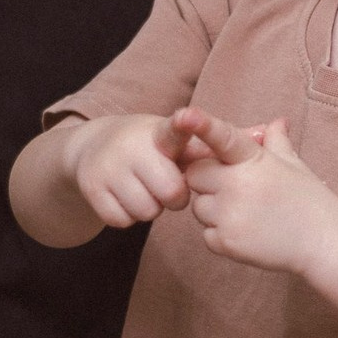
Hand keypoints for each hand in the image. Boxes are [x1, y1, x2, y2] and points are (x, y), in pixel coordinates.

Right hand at [69, 113, 201, 230]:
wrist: (92, 145)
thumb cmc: (147, 148)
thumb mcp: (171, 142)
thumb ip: (201, 150)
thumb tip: (246, 145)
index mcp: (160, 134)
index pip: (174, 129)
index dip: (185, 123)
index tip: (186, 116)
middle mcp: (133, 146)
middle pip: (171, 193)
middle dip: (173, 198)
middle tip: (163, 185)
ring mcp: (109, 166)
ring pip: (146, 212)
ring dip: (150, 209)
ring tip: (143, 189)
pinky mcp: (91, 187)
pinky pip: (121, 221)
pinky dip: (127, 217)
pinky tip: (124, 197)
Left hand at [175, 106, 337, 273]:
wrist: (325, 243)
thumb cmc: (310, 200)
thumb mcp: (294, 164)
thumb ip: (276, 140)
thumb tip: (276, 121)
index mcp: (254, 159)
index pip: (223, 137)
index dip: (203, 125)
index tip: (186, 114)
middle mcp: (237, 184)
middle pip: (195, 174)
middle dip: (207, 179)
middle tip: (232, 188)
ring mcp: (230, 215)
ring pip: (198, 207)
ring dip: (213, 209)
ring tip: (245, 213)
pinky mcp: (226, 243)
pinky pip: (206, 234)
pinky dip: (220, 235)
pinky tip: (247, 232)